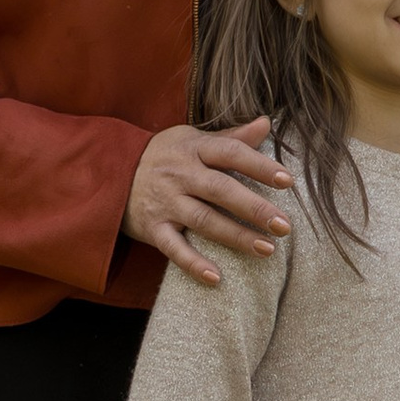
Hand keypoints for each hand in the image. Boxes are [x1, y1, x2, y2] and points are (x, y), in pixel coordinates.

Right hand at [126, 119, 294, 283]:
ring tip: (267, 250)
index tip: (288, 180)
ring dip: (236, 237)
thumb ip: (231, 137)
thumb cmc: (164, 155)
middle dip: (254, 209)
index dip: (259, 166)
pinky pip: (174, 249)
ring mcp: (165, 203)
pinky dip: (193, 264)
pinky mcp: (152, 228)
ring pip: (204, 221)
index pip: (231, 154)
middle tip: (284, 226)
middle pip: (221, 190)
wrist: (111, 172)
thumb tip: (266, 123)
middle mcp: (180, 175)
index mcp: (194, 149)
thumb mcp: (193, 139)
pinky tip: (217, 278)